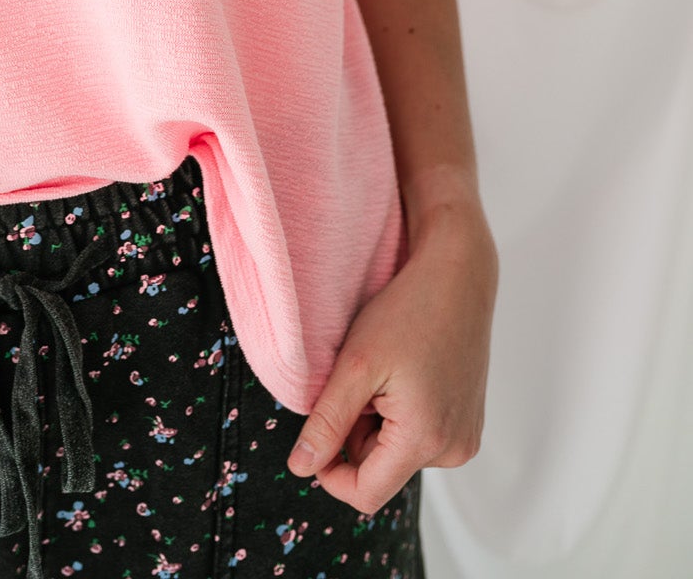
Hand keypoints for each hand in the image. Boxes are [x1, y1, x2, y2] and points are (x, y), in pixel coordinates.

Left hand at [286, 199, 497, 512]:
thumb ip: (327, 422)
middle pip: (381, 470)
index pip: (366, 494)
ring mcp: (465, 438)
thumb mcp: (356, 365)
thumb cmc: (408, 312)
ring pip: (398, 453)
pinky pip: (420, 438)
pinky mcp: (468, 424)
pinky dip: (402, 415)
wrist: (458, 276)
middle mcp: (453, 450)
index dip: (331, 474)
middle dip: (358, 434)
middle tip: (360, 381)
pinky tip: (407, 375)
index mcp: (425, 440)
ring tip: (386, 373)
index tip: (316, 437)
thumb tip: (301, 469)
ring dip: (379, 423)